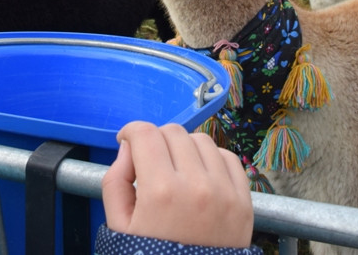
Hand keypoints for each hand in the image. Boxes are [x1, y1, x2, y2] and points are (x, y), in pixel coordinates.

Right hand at [101, 121, 253, 247]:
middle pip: (173, 132)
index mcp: (160, 192)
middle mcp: (195, 185)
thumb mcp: (118, 226)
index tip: (128, 141)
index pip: (145, 134)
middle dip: (155, 140)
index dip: (131, 131)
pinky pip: (228, 158)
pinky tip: (200, 176)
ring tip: (176, 171)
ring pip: (201, 140)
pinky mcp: (243, 201)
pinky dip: (211, 159)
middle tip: (149, 161)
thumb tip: (128, 150)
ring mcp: (224, 192)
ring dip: (184, 148)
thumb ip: (114, 181)